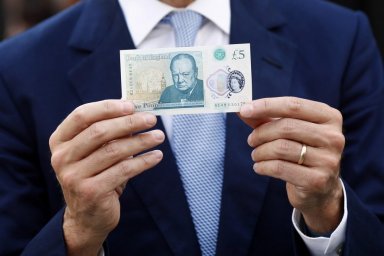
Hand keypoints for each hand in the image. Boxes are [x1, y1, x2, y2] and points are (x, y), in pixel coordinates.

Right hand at [49, 100, 164, 255]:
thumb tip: (136, 110)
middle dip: (129, 122)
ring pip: (114, 150)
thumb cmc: (95, 176)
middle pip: (99, 131)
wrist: (87, 217)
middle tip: (152, 119)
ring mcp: (74, 176)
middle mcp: (62, 157)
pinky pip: (124, 170)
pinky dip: (143, 161)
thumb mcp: (95, 152)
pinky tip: (156, 156)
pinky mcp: (91, 192)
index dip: (107, 107)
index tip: (131, 105)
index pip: (82, 115)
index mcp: (60, 141)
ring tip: (159, 136)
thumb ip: (108, 132)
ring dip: (141, 141)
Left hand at [239, 97, 344, 233]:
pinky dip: (263, 166)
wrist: (320, 189)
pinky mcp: (317, 180)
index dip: (266, 105)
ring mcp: (328, 159)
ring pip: (281, 148)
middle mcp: (333, 136)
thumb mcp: (288, 131)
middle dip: (261, 133)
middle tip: (251, 140)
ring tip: (256, 155)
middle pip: (286, 126)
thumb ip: (266, 118)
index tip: (244, 110)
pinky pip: (280, 168)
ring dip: (260, 151)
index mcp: (329, 117)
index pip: (293, 105)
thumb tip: (241, 109)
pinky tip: (259, 167)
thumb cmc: (301, 151)